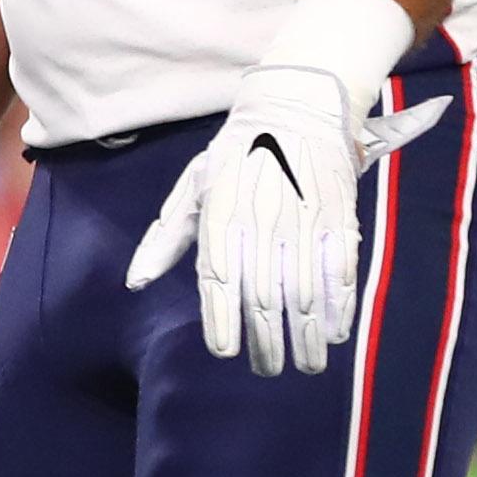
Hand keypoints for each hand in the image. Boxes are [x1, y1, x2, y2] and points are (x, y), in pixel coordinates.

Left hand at [125, 65, 446, 377]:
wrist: (297, 107)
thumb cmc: (236, 154)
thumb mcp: (192, 187)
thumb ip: (166, 238)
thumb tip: (136, 281)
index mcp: (220, 215)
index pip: (217, 280)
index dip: (221, 322)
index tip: (224, 351)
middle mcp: (260, 222)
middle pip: (262, 298)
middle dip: (267, 343)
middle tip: (268, 369)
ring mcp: (301, 222)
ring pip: (303, 295)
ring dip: (305, 338)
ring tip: (304, 365)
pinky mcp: (338, 219)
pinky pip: (339, 274)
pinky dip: (338, 309)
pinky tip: (333, 334)